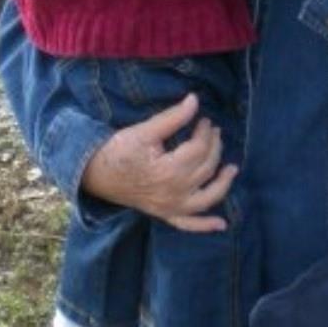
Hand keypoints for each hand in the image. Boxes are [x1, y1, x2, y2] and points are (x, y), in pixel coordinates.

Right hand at [80, 94, 236, 232]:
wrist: (95, 174)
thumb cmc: (118, 151)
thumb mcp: (144, 131)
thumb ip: (172, 117)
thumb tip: (195, 100)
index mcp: (169, 171)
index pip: (199, 149)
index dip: (205, 131)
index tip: (205, 119)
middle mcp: (175, 193)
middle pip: (206, 168)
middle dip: (214, 147)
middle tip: (213, 131)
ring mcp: (171, 207)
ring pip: (207, 198)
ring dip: (223, 184)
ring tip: (232, 169)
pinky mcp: (165, 215)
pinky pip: (189, 225)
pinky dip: (205, 225)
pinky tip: (222, 224)